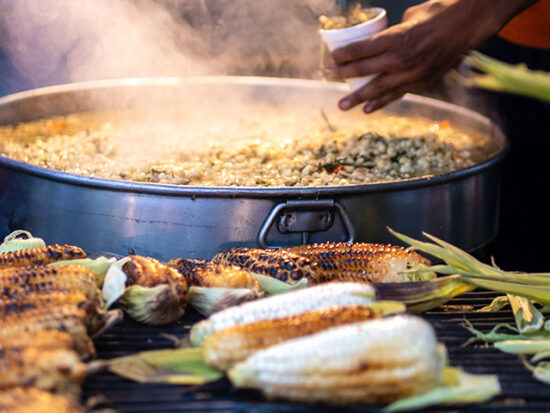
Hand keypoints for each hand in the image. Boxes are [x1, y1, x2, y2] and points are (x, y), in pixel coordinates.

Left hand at [329, 0, 534, 112]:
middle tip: (330, 78)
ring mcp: (412, 73)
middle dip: (345, 75)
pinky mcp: (421, 81)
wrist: (470, 24)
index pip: (363, 49)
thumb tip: (378, 40)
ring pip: (379, 88)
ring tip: (343, 105)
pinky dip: (381, 102)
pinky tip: (368, 109)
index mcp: (398, 37)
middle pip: (366, 70)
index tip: (332, 59)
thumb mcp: (410, 17)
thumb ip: (392, 32)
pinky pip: (397, 94)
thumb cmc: (439, 14)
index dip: (345, 55)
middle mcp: (403, 58)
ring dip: (359, 97)